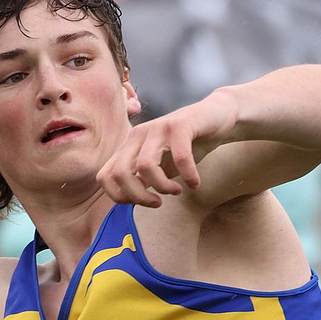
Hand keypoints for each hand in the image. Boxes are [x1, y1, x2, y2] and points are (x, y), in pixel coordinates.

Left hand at [97, 94, 234, 207]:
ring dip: (162, 187)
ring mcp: (157, 128)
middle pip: (120, 173)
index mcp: (128, 146)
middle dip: (138, 196)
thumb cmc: (187, 145)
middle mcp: (137, 135)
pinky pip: (180, 157)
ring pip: (145, 166)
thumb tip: (131, 200)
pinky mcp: (180, 125)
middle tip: (157, 203)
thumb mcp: (161, 166)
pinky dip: (188, 176)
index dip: (119, 196)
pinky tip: (195, 183)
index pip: (105, 176)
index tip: (140, 202)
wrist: (216, 116)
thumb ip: (144, 180)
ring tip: (176, 191)